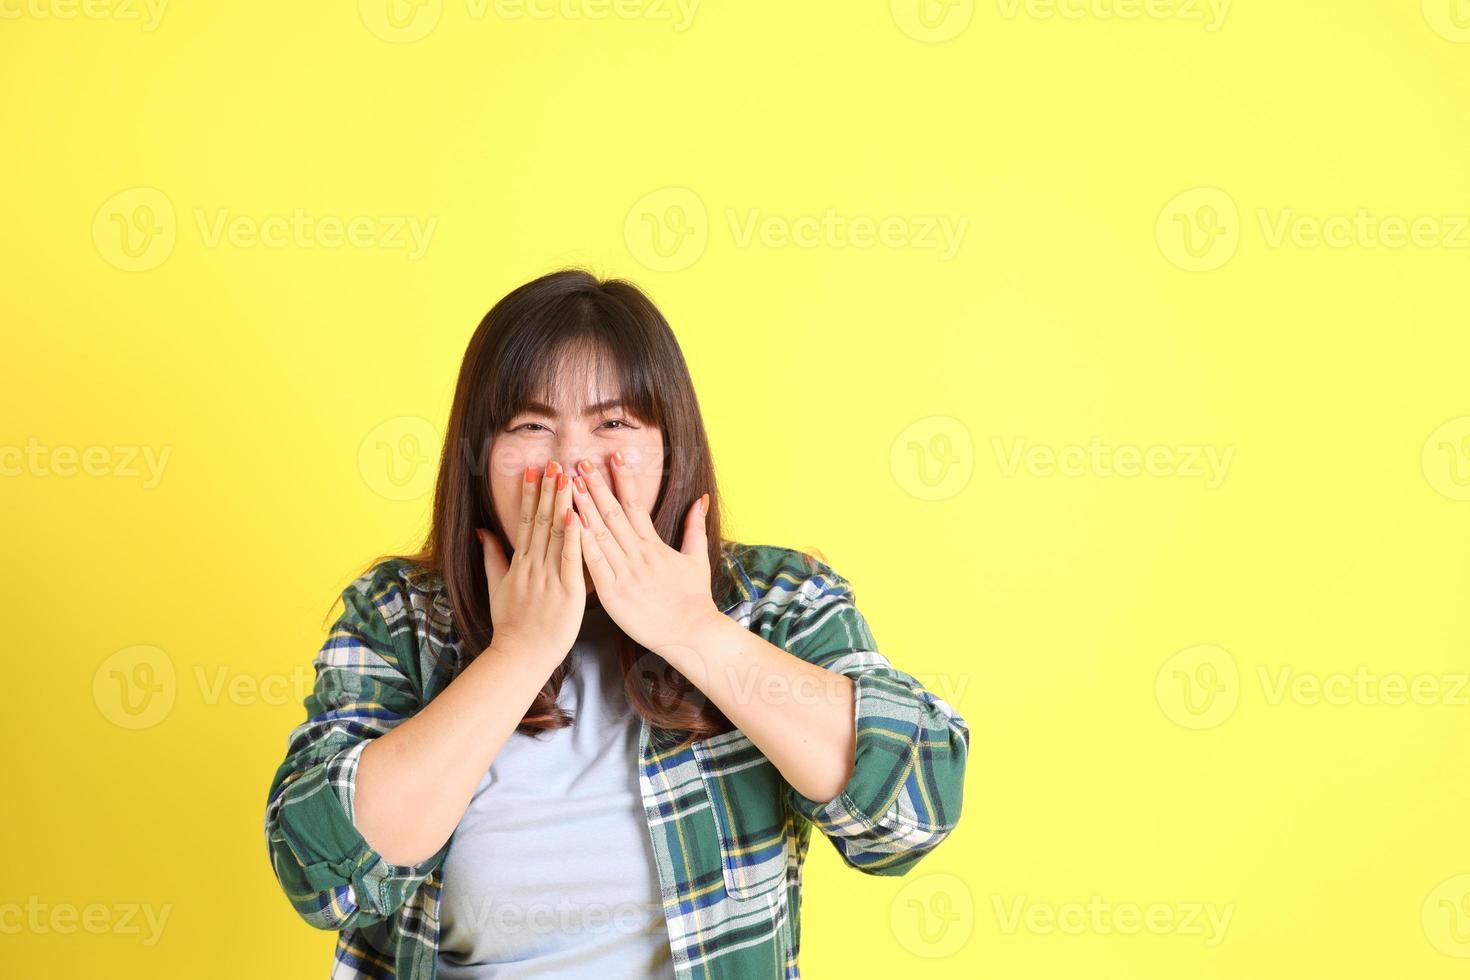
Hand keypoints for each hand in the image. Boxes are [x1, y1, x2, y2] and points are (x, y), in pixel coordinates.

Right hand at [476, 461, 585, 663]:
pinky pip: (571, 560)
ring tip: (569, 477)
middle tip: (555, 462)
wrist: (519, 656)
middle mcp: (534, 565)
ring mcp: (550, 577)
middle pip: (541, 520)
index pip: (525, 521)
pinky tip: (578, 515)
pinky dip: (575, 537)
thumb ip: (492, 557)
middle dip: (548, 490)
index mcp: (520, 563)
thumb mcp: (496, 587)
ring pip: (557, 534)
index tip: (533, 470)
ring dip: (562, 504)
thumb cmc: (511, 624)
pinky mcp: (568, 592)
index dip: (529, 494)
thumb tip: (481, 530)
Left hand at [569, 451, 720, 654]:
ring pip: (601, 535)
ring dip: (584, 508)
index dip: (624, 479)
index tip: (614, 456)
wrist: (692, 633)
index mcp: (654, 545)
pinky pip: (594, 565)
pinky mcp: (614, 595)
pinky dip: (582, 544)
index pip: (636, 504)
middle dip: (596, 486)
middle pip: (613, 514)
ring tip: (569, 485)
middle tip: (581, 462)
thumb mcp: (697, 558)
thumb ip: (695, 527)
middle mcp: (638, 555)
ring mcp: (625, 574)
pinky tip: (570, 525)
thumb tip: (701, 499)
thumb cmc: (694, 598)